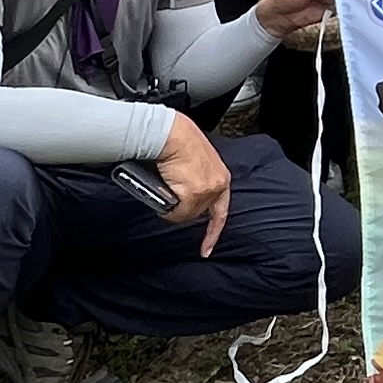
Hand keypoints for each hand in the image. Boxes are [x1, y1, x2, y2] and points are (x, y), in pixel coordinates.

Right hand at [156, 112, 234, 255]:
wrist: (171, 133)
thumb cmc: (177, 141)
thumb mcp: (194, 163)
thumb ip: (194, 181)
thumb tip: (180, 199)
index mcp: (221, 177)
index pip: (220, 211)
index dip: (212, 231)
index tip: (206, 248)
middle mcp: (219, 185)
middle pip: (197, 212)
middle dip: (182, 208)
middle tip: (168, 192)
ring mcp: (208, 191)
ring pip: (185, 214)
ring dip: (171, 205)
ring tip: (164, 185)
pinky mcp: (194, 194)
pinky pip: (176, 212)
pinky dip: (166, 206)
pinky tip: (162, 188)